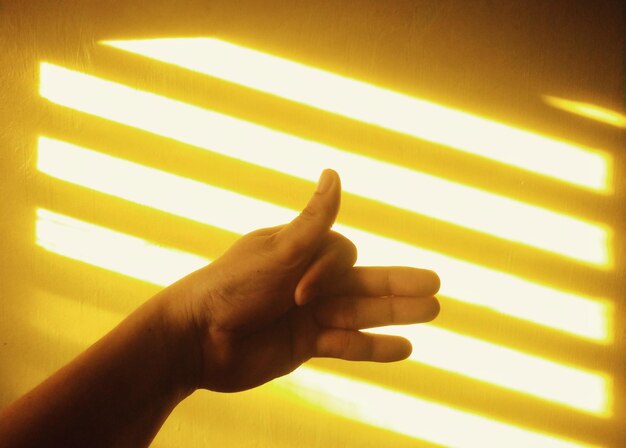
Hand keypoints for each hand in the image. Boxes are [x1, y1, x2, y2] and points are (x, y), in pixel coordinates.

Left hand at [170, 170, 439, 391]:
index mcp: (301, 252)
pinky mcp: (306, 346)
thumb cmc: (231, 287)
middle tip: (437, 284)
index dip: (332, 271)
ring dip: (397, 313)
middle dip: (399, 284)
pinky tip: (405, 347)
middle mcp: (310, 282)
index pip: (341, 255)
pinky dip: (374, 347)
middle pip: (364, 281)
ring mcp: (310, 315)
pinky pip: (347, 346)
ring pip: (362, 312)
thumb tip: (334, 172)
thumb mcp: (277, 251)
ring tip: (434, 311)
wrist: (195, 338)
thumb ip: (314, 220)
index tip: (300, 291)